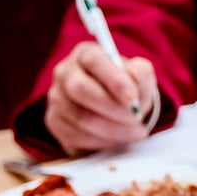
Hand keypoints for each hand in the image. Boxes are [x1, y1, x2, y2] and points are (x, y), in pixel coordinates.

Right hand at [43, 42, 158, 154]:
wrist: (113, 107)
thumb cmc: (127, 87)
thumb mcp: (140, 76)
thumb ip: (141, 74)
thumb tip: (134, 84)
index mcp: (86, 54)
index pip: (94, 61)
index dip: (114, 81)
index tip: (133, 101)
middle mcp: (65, 72)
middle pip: (80, 89)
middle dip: (113, 108)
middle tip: (135, 118)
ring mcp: (56, 97)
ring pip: (80, 116)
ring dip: (112, 129)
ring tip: (135, 131)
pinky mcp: (54, 121)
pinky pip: (76, 135)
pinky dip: (102, 141)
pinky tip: (119, 138)